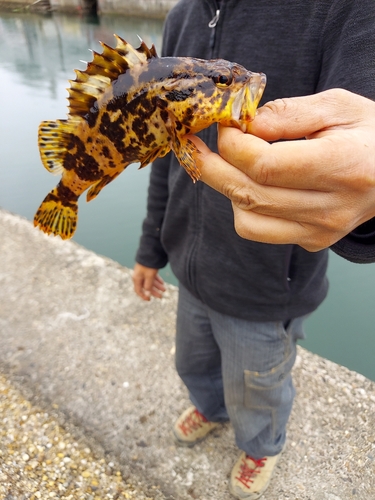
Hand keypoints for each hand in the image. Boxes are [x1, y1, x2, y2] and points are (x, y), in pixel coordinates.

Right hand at [132, 263, 165, 300]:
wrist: (150, 252)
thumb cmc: (148, 265)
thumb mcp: (149, 276)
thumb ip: (148, 286)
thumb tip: (147, 295)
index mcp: (137, 278)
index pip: (138, 290)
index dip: (144, 296)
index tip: (149, 300)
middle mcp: (139, 276)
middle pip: (146, 286)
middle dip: (153, 291)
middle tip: (161, 296)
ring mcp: (144, 272)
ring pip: (150, 281)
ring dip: (157, 286)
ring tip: (164, 290)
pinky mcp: (148, 269)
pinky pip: (152, 277)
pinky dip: (157, 280)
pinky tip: (162, 283)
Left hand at [191, 89, 374, 251]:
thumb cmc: (369, 133)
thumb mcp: (337, 106)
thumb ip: (288, 115)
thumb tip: (242, 127)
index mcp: (343, 167)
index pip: (265, 166)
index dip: (233, 145)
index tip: (223, 126)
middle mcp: (331, 208)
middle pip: (249, 194)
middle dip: (211, 167)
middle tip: (190, 146)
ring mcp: (320, 230)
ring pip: (247, 218)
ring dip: (226, 187)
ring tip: (230, 162)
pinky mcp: (312, 240)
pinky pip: (258, 230)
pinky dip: (242, 208)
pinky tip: (251, 185)